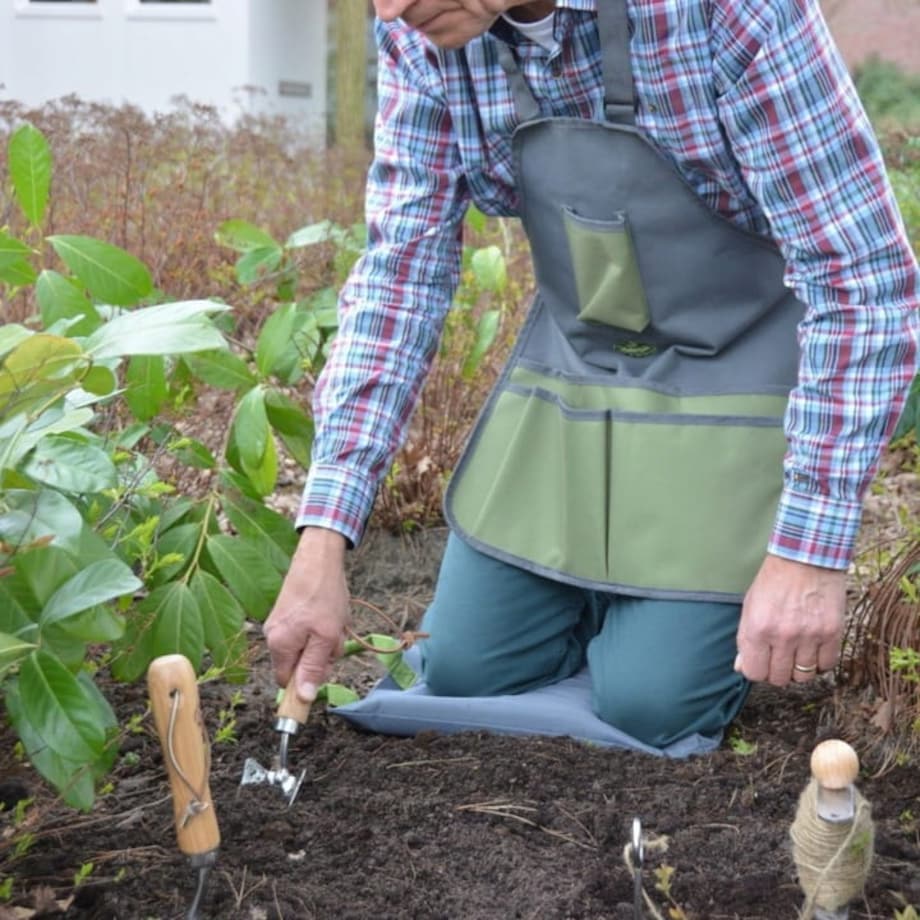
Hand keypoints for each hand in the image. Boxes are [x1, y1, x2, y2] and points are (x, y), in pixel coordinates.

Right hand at [263, 527, 349, 702]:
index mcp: (279, 645)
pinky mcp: (287, 612)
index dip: (308, 679)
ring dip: (324, 640)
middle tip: (333, 637)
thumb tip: (303, 698)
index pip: (288, 682)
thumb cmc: (323, 596)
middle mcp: (273, 636)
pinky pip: (305, 632)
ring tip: (334, 621)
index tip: (326, 664)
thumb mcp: (325, 637)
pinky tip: (329, 613)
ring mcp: (279, 623)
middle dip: (320, 656)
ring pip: (305, 646)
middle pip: (298, 663)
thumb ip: (313, 668)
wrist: (318, 558)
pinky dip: (321, 627)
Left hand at [734, 554, 845, 685]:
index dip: (757, 670)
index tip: (761, 662)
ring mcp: (809, 636)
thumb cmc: (773, 581)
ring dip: (799, 669)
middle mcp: (782, 636)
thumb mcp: (749, 606)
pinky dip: (819, 662)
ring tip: (797, 653)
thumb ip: (745, 639)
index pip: (754, 673)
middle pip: (779, 678)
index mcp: (757, 628)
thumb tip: (742, 667)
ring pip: (803, 676)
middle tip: (779, 657)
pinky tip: (813, 650)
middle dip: (777, 671)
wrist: (805, 558)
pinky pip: (826, 665)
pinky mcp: (832, 633)